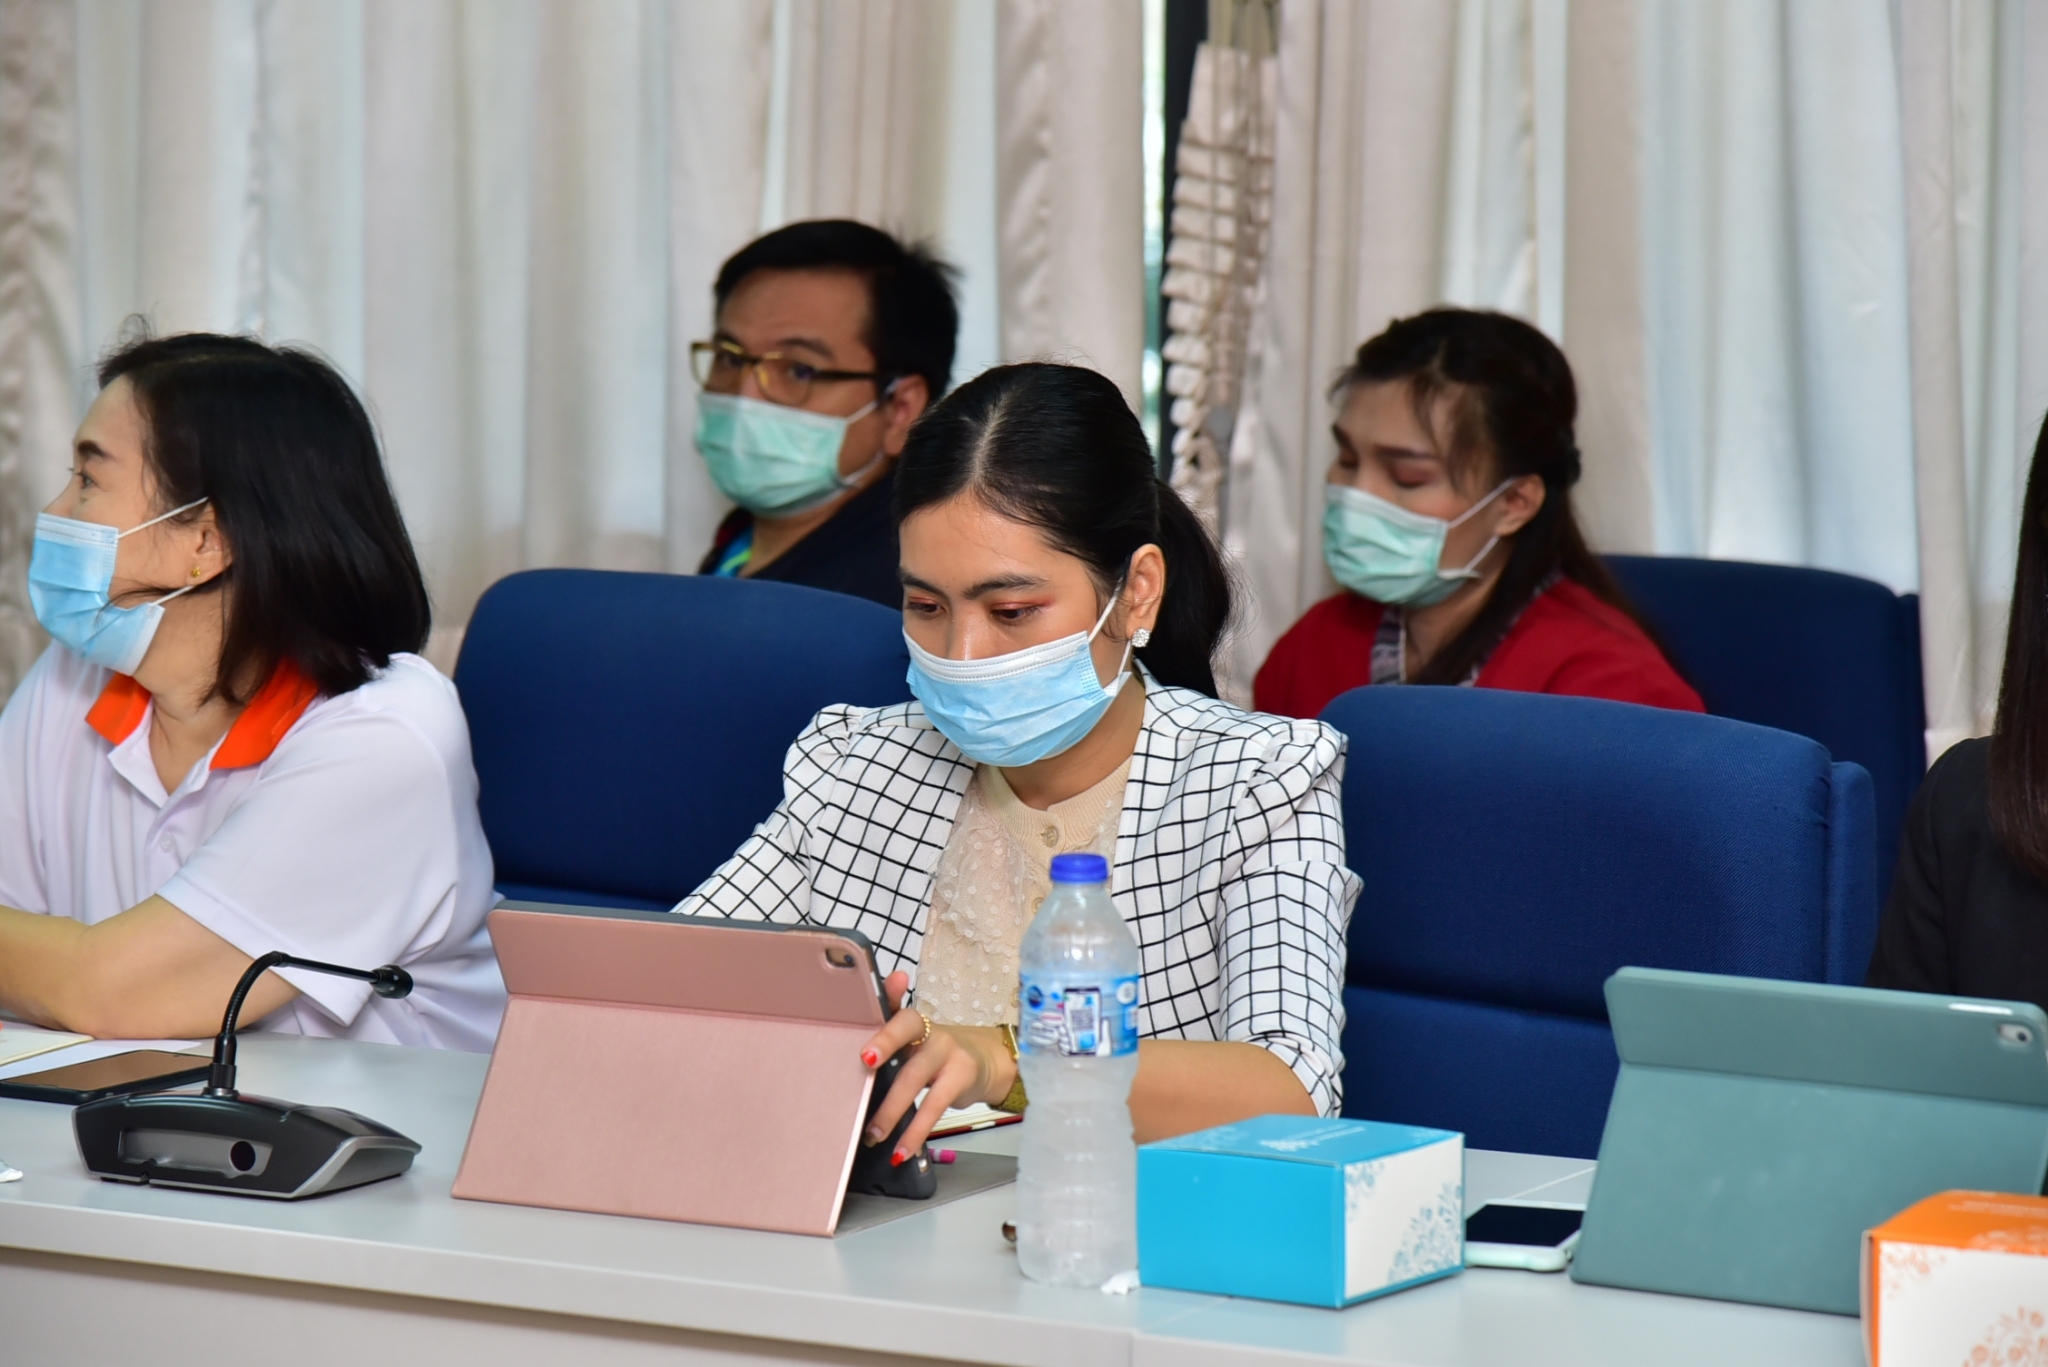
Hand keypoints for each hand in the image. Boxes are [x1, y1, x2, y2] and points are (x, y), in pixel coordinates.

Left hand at [857, 970, 1014, 1166]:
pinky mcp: (961, 1078)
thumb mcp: (914, 1044)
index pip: (897, 1017)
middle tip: (861, 1081)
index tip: (866, 1053)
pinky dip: (916, 1132)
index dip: (883, 1033)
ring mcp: (948, 1053)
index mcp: (912, 1022)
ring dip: (892, 1110)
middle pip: (905, 1038)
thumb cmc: (935, 1054)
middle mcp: (930, 1032)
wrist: (986, 1059)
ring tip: (874, 1136)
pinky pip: (935, 1107)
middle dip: (883, 1053)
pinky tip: (902, 1151)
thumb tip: (854, 1064)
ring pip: (915, 1077)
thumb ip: (884, 1046)